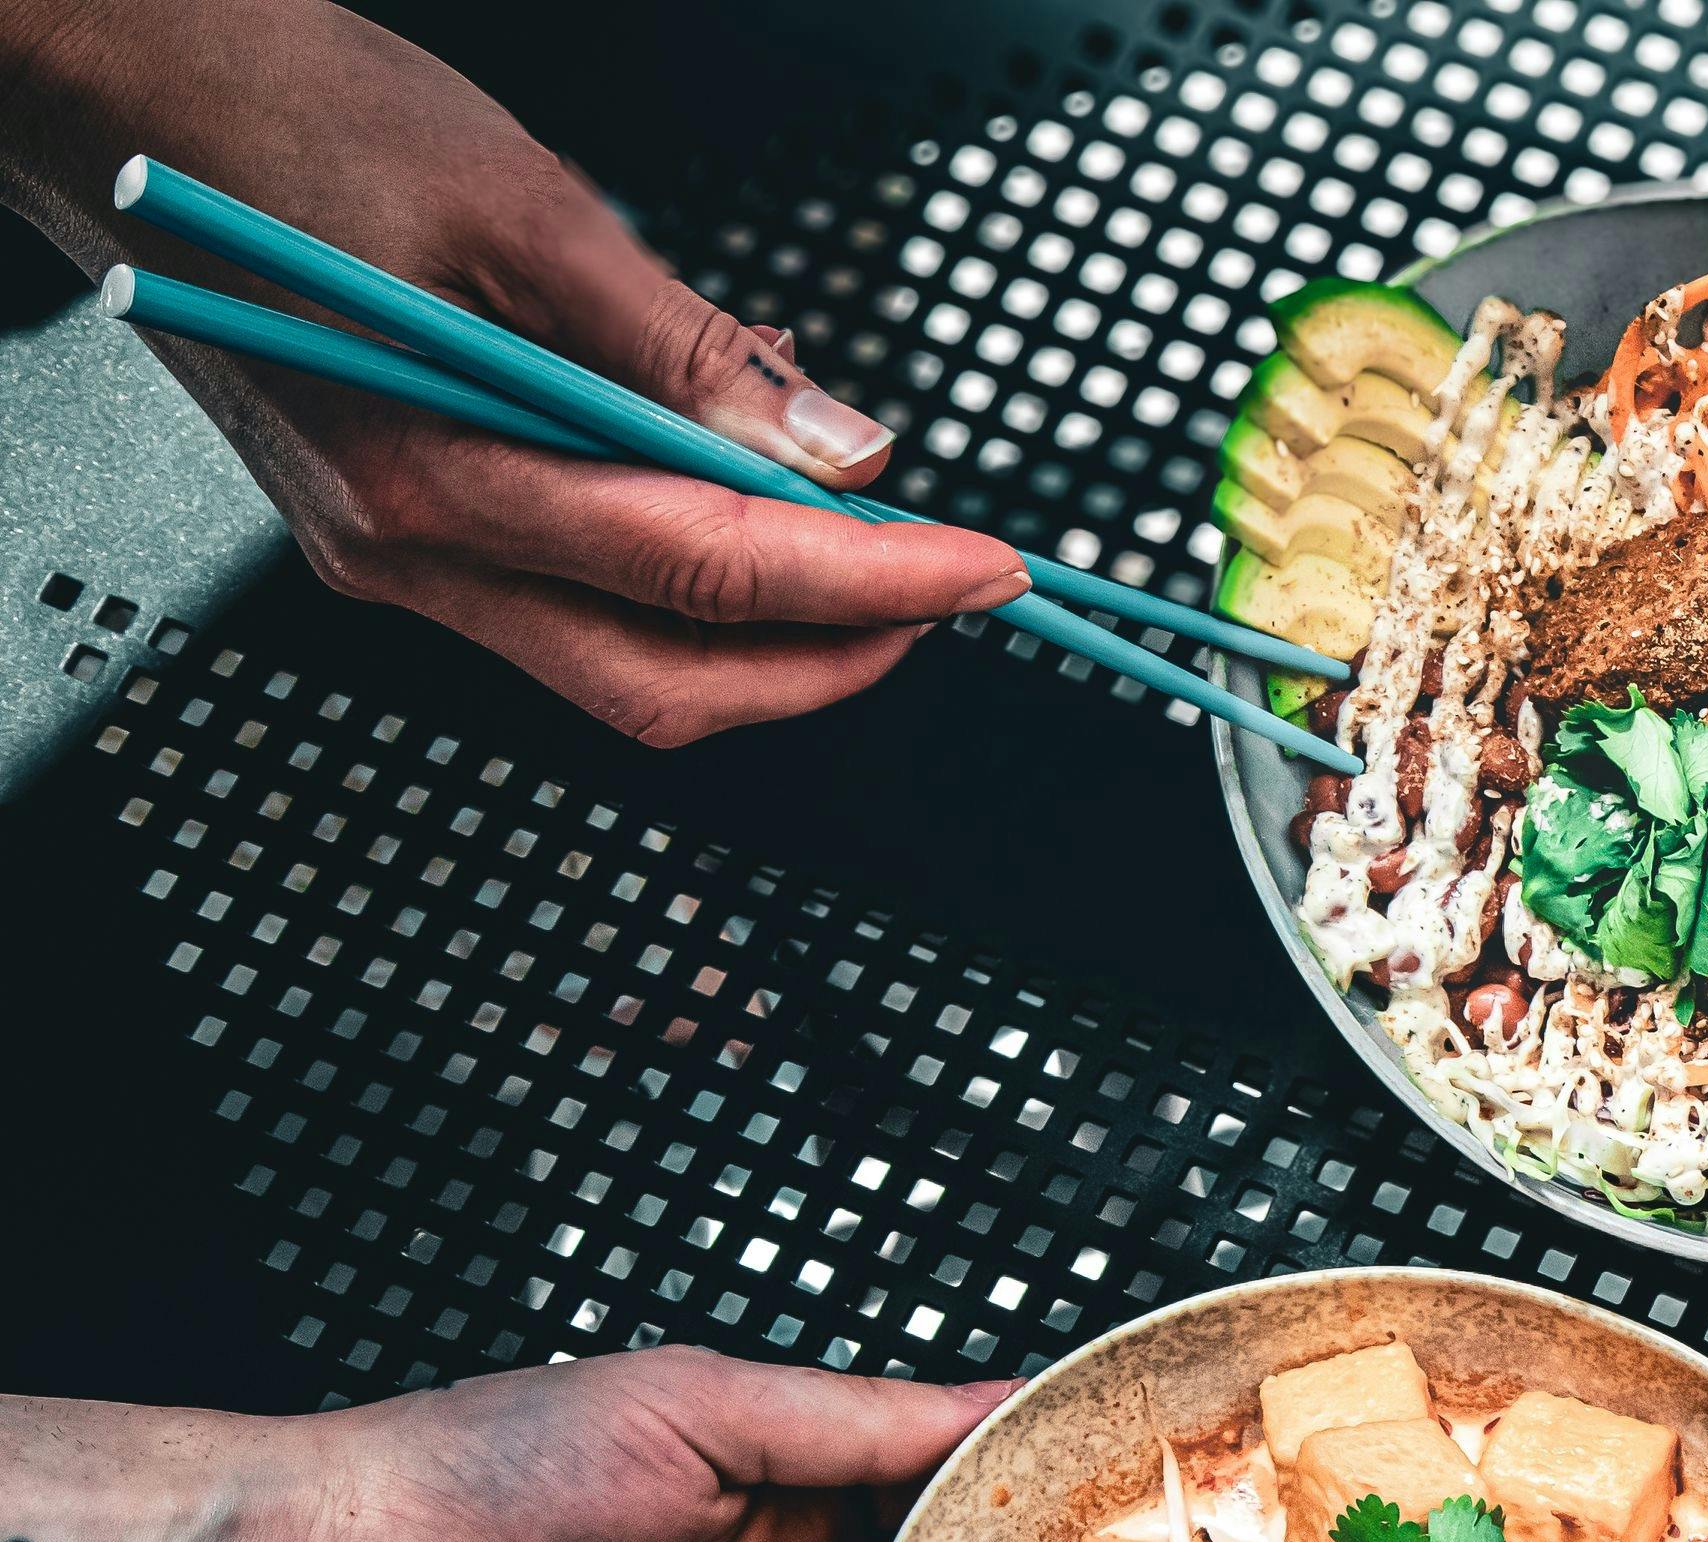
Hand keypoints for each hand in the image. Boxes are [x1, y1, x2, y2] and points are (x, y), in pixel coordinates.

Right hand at [0, 0, 1025, 741]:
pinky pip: (568, 601)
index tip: (990, 570)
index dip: (873, 587)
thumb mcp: (528, 204)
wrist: (115, 88)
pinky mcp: (393, 529)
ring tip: (859, 529)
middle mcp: (405, 549)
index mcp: (431, 473)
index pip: (708, 581)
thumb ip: (691, 349)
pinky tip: (732, 486)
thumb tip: (841, 452)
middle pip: (670, 683)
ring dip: (766, 627)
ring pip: (623, 664)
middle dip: (833, 656)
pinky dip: (679, 575)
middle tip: (945, 585)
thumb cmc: (286, 111)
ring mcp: (391, 553)